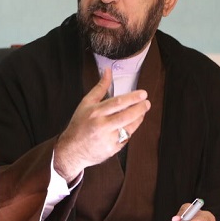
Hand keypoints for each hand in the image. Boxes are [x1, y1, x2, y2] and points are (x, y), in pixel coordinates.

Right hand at [52, 66, 149, 181]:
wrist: (72, 149)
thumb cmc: (79, 124)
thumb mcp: (86, 103)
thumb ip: (100, 87)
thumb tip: (108, 71)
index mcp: (94, 112)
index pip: (117, 103)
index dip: (132, 98)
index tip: (142, 94)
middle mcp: (101, 125)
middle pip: (126, 116)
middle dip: (140, 108)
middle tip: (147, 102)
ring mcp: (108, 139)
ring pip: (129, 128)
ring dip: (138, 119)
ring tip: (142, 112)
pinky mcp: (112, 149)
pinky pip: (126, 138)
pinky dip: (131, 130)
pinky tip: (132, 124)